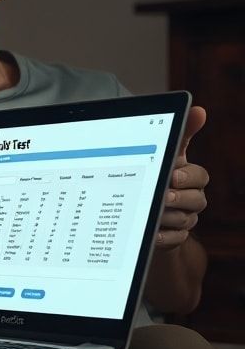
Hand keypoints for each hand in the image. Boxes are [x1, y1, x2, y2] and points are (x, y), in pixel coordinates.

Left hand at [156, 106, 207, 251]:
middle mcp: (192, 198)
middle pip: (196, 199)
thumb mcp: (163, 154)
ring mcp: (186, 218)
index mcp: (190, 177)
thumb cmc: (158, 177)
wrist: (148, 212)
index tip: (173, 175)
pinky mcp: (176, 237)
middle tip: (161, 196)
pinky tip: (152, 233)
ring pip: (184, 219)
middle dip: (178, 197)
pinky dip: (164, 236)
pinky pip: (175, 239)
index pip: (199, 176)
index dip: (187, 176)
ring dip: (166, 216)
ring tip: (151, 214)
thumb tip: (198, 109)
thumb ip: (180, 134)